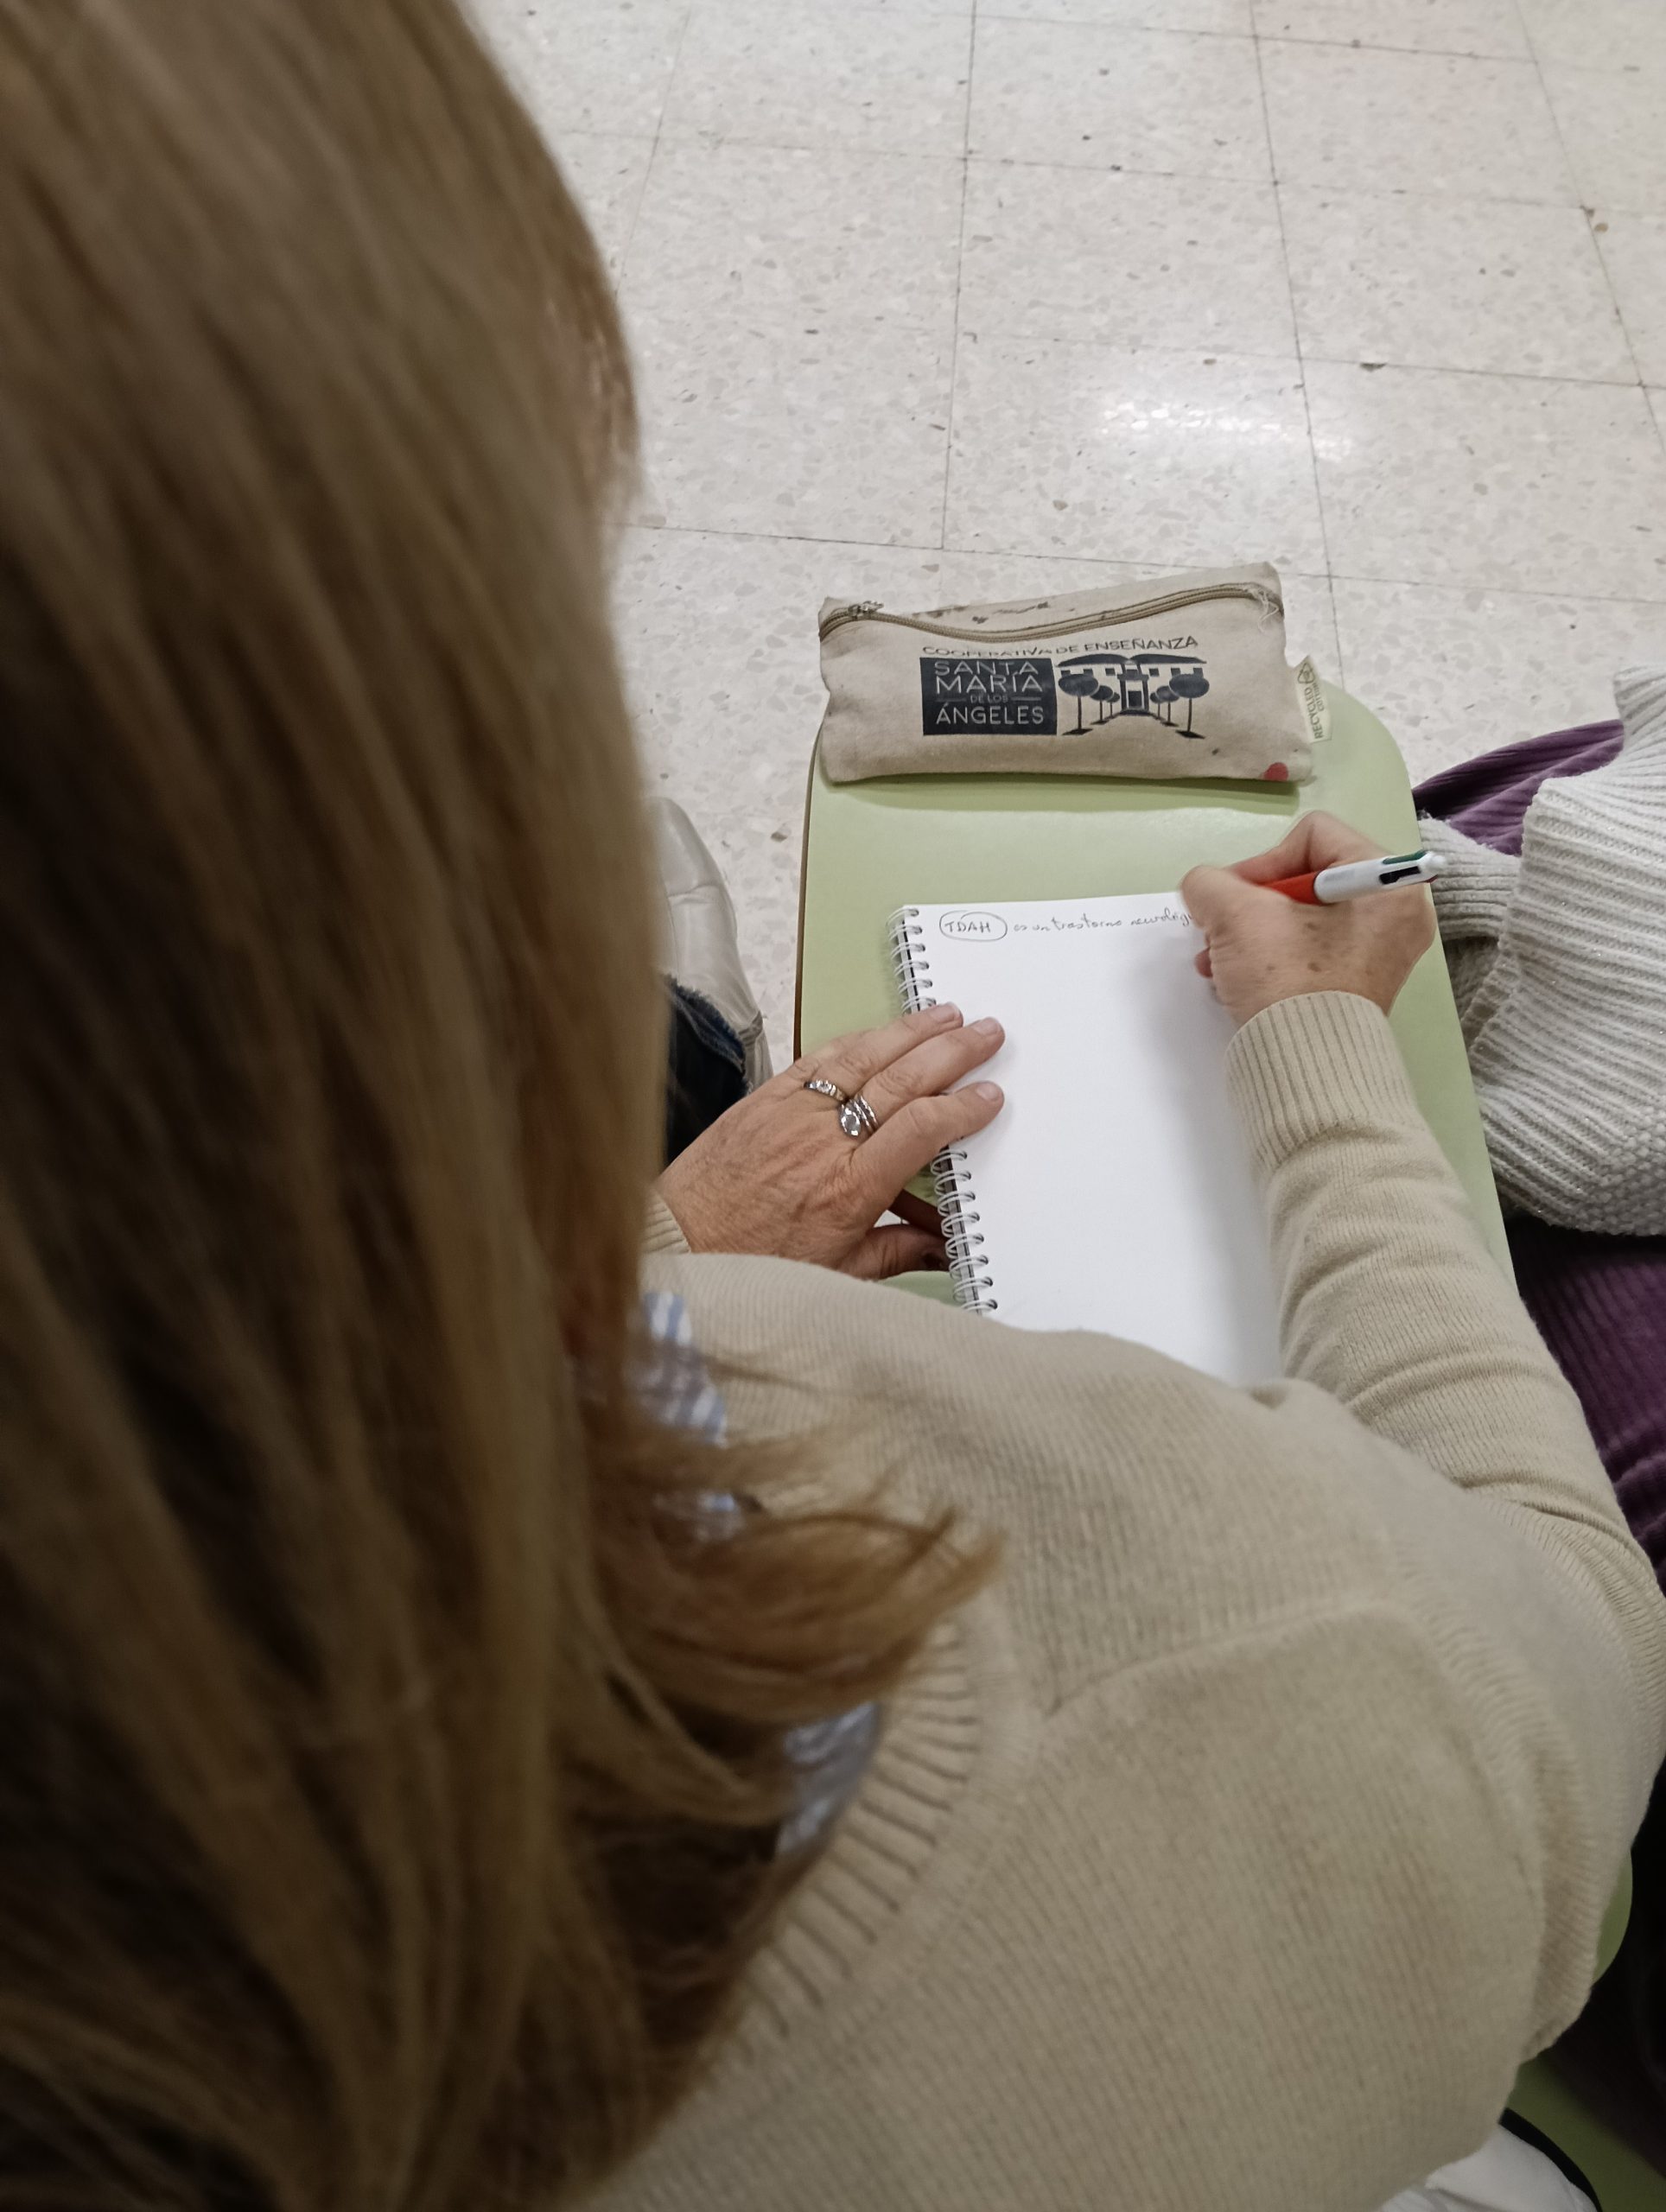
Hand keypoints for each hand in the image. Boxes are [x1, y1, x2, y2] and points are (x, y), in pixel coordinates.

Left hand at [657, 1003, 1005, 1278]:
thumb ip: (896, 1252)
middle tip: (987, 1034)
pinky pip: (820, 1058)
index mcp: (849, 1188)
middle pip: (901, 1081)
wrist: (681, 1245)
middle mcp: (823, 1142)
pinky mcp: (766, 1098)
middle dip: (952, 1052)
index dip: (962, 1108)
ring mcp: (793, 1113)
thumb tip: (943, 1248)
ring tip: (947, 1015)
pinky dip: (857, 1040)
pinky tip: (882, 1031)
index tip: (989, 1097)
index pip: (920, 1129)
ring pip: (863, 1058)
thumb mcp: (837, 1272)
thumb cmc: (751, 1263)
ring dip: (911, 1033)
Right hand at [1181, 812, 1435, 1027]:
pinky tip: (1235, 980)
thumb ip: (1210, 884)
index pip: (1313, 837)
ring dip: (1248, 935)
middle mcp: (1394, 915)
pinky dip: (1268, 959)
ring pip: (1299, 918)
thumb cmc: (1286, 981)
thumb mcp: (1236, 916)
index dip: (1262, 862)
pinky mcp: (1357, 985)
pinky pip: (1308, 951)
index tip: (1232, 900)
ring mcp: (1378, 953)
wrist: (1305, 1068)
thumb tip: (1206, 889)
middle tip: (1219, 932)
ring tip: (1217, 963)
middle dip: (1249, 906)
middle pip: (1303, 879)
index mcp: (1386, 884)